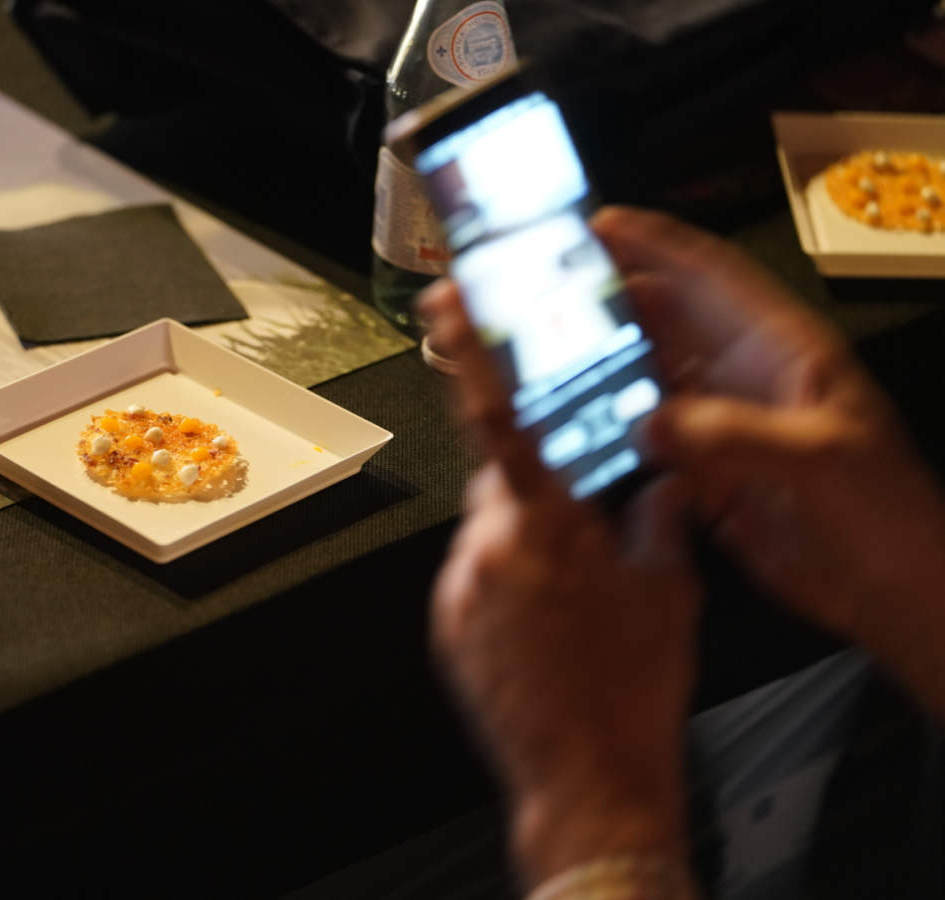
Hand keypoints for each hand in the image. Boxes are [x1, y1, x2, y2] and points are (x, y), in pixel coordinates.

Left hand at [420, 282, 699, 884]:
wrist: (587, 778)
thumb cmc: (631, 687)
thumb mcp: (668, 592)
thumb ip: (659, 520)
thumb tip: (664, 484)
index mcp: (544, 523)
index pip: (498, 417)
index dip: (471, 353)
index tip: (444, 304)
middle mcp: (487, 547)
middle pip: (500, 479)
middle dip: (537, 482)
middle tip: (580, 516)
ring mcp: (459, 590)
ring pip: (488, 531)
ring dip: (524, 540)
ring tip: (571, 595)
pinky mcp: (446, 625)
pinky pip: (473, 577)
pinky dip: (505, 581)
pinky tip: (545, 622)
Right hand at [593, 206, 944, 714]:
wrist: (899, 593)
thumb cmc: (886, 514)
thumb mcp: (822, 460)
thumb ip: (735, 436)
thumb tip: (649, 424)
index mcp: (781, 351)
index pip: (712, 278)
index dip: (657, 245)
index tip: (599, 225)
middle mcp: (744, 379)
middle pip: (667, 322)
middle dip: (610, 301)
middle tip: (545, 295)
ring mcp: (723, 428)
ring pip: (649, 382)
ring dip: (601, 369)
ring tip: (542, 358)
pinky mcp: (706, 477)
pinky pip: (647, 444)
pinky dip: (609, 436)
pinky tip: (571, 434)